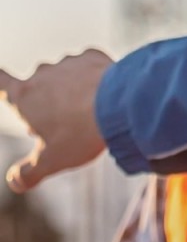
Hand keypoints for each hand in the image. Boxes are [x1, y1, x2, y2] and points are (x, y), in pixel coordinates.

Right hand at [0, 49, 111, 191]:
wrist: (120, 106)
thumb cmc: (80, 134)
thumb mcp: (51, 161)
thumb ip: (29, 173)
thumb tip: (15, 183)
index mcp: (25, 97)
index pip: (1, 83)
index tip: (0, 80)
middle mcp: (42, 74)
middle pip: (37, 88)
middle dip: (45, 105)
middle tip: (63, 128)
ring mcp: (67, 63)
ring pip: (64, 79)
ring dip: (70, 92)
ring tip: (89, 115)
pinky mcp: (92, 58)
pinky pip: (88, 68)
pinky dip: (92, 80)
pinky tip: (104, 96)